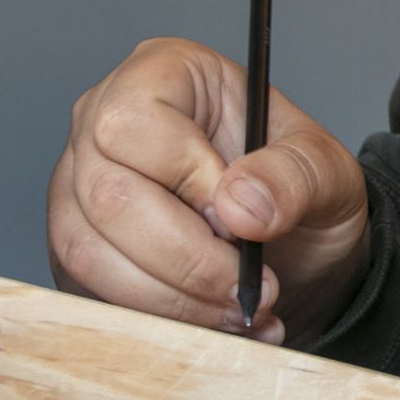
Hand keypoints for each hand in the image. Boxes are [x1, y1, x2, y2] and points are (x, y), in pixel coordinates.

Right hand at [44, 36, 367, 340]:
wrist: (294, 243)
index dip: (187, 178)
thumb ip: (293, 176)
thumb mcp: (324, 170)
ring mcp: (78, 186)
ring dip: (173, 300)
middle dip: (188, 260)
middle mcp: (102, 122)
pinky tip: (214, 324)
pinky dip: (158, 320)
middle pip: (107, 196)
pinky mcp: (76, 246)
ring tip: (239, 310)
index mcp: (163, 75)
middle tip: (250, 287)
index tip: (241, 219)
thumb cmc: (297, 186)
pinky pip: (92, 290)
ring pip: (89, 251)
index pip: (134, 122)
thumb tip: (239, 206)